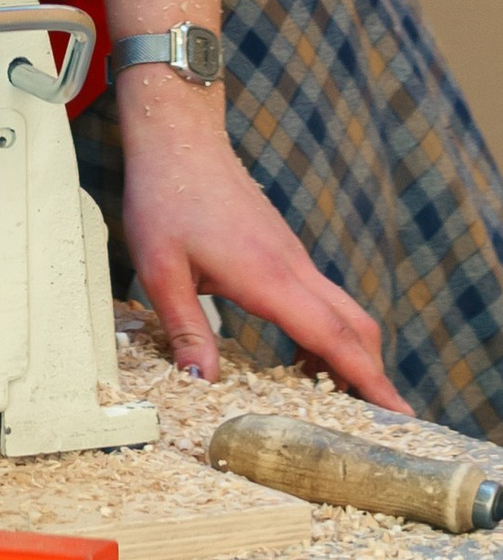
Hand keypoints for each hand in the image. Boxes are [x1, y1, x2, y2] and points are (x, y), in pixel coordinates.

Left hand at [117, 90, 399, 405]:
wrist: (180, 140)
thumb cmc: (166, 199)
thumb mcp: (160, 270)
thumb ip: (186, 328)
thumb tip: (203, 381)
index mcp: (269, 278)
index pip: (333, 338)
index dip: (367, 379)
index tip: (398, 413)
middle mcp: (293, 268)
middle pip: (355, 326)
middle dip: (371, 374)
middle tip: (375, 419)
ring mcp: (293, 257)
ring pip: (341, 311)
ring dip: (346, 353)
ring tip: (328, 395)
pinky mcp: (284, 250)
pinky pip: (320, 297)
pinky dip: (325, 331)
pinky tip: (299, 354)